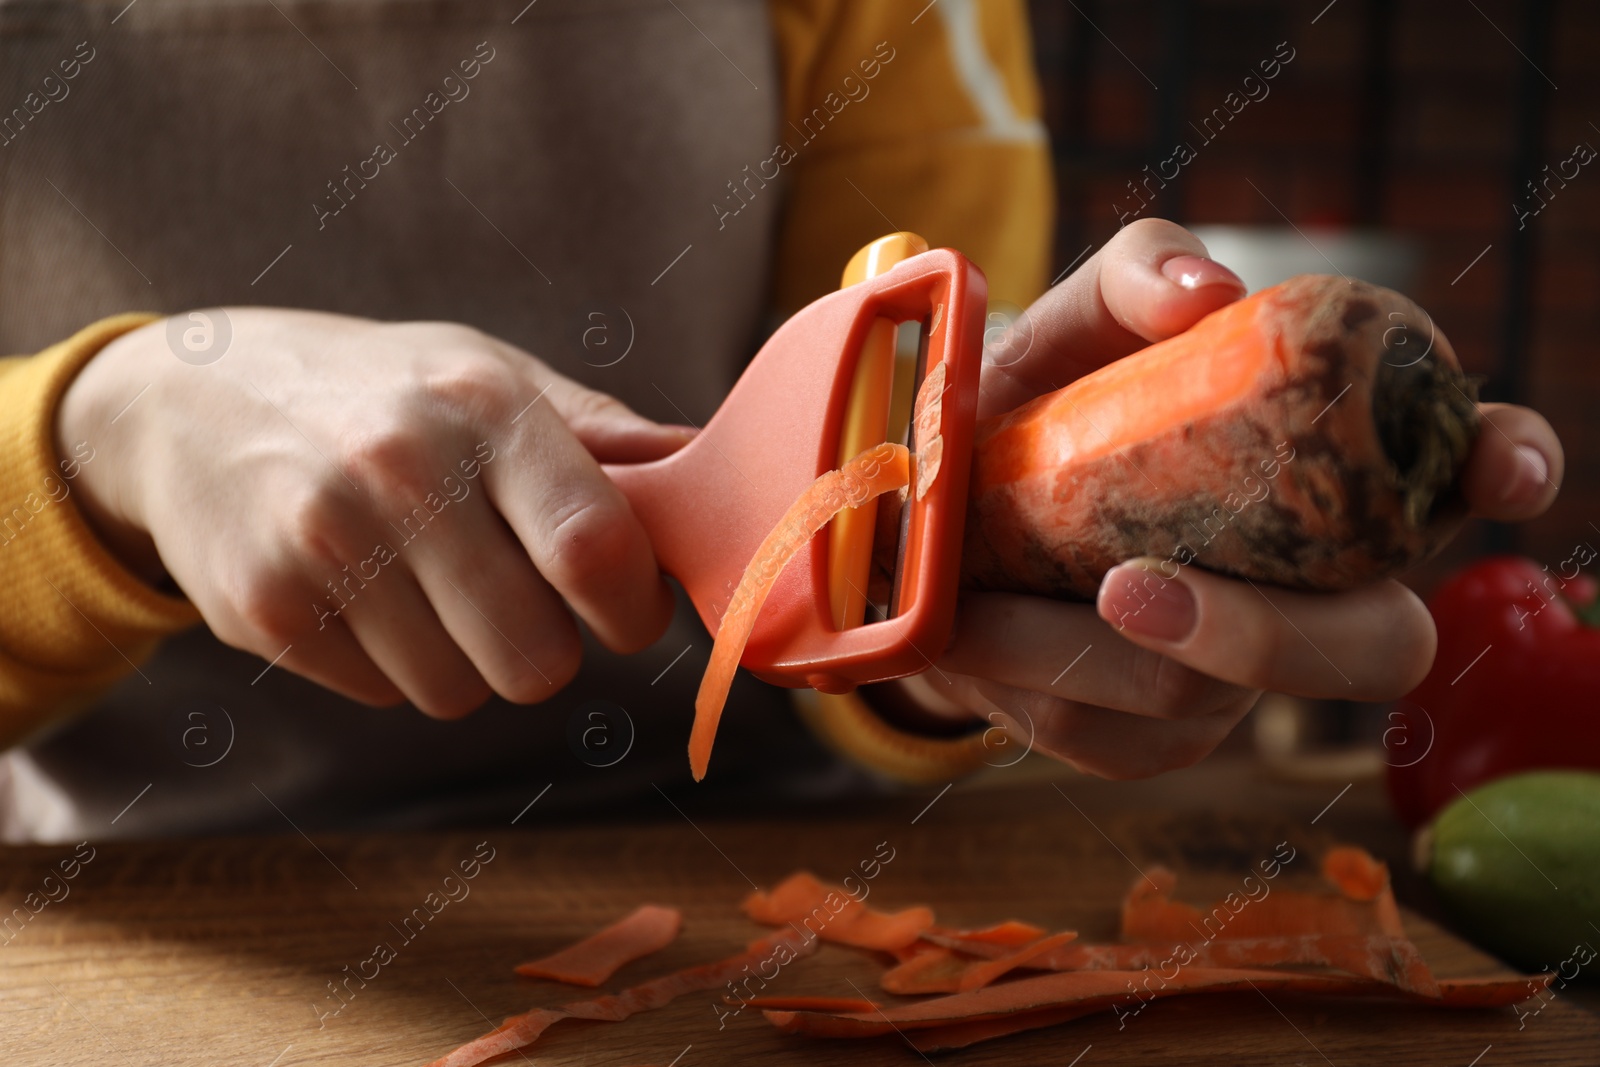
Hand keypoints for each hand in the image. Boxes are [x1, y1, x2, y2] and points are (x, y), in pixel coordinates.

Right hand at [57, 309, 689, 716]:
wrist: (187, 400)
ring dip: (467, 658)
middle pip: (535, 658)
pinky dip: (393, 663)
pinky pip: (386, 695)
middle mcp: (400, 472)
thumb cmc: (378, 390)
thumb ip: (600, 432)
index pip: (595, 550)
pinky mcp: (264, 609)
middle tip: (520, 599)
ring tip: (429, 582)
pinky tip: (363, 591)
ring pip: (461, 692)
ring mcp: (322, 544)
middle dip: (548, 648)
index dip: (633, 608)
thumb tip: (708, 469)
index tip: (628, 610)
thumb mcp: (487, 372)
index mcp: (482, 408)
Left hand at [900, 219, 1563, 777]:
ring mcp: (1237, 680)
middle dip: (1261, 636)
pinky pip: (1111, 737)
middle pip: (1373, 648)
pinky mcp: (1154, 740)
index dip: (1503, 467)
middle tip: (1127, 587)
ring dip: (1077, 650)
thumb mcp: (1075, 320)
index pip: (1459, 469)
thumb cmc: (1040, 400)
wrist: (936, 509)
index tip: (1501, 470)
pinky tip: (970, 630)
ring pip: (1205, 702)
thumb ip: (1138, 274)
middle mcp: (1310, 587)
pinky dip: (1027, 678)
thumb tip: (1204, 297)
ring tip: (974, 594)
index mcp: (1324, 468)